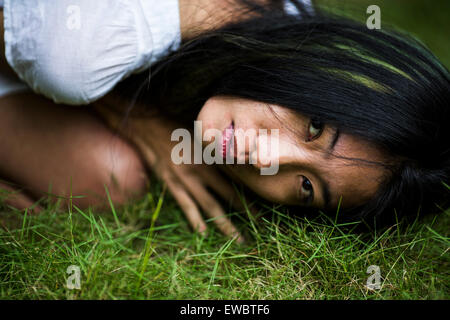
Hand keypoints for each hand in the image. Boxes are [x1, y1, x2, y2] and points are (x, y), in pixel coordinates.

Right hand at [93, 95, 244, 242]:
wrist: (150, 128)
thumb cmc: (178, 128)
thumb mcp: (202, 135)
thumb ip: (217, 150)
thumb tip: (236, 157)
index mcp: (209, 159)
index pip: (233, 183)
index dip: (246, 198)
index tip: (259, 210)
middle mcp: (199, 172)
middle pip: (223, 198)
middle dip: (240, 214)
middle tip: (254, 228)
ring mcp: (184, 181)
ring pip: (207, 206)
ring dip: (222, 223)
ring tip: (234, 237)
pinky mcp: (171, 184)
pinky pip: (185, 205)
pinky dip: (194, 219)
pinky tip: (203, 232)